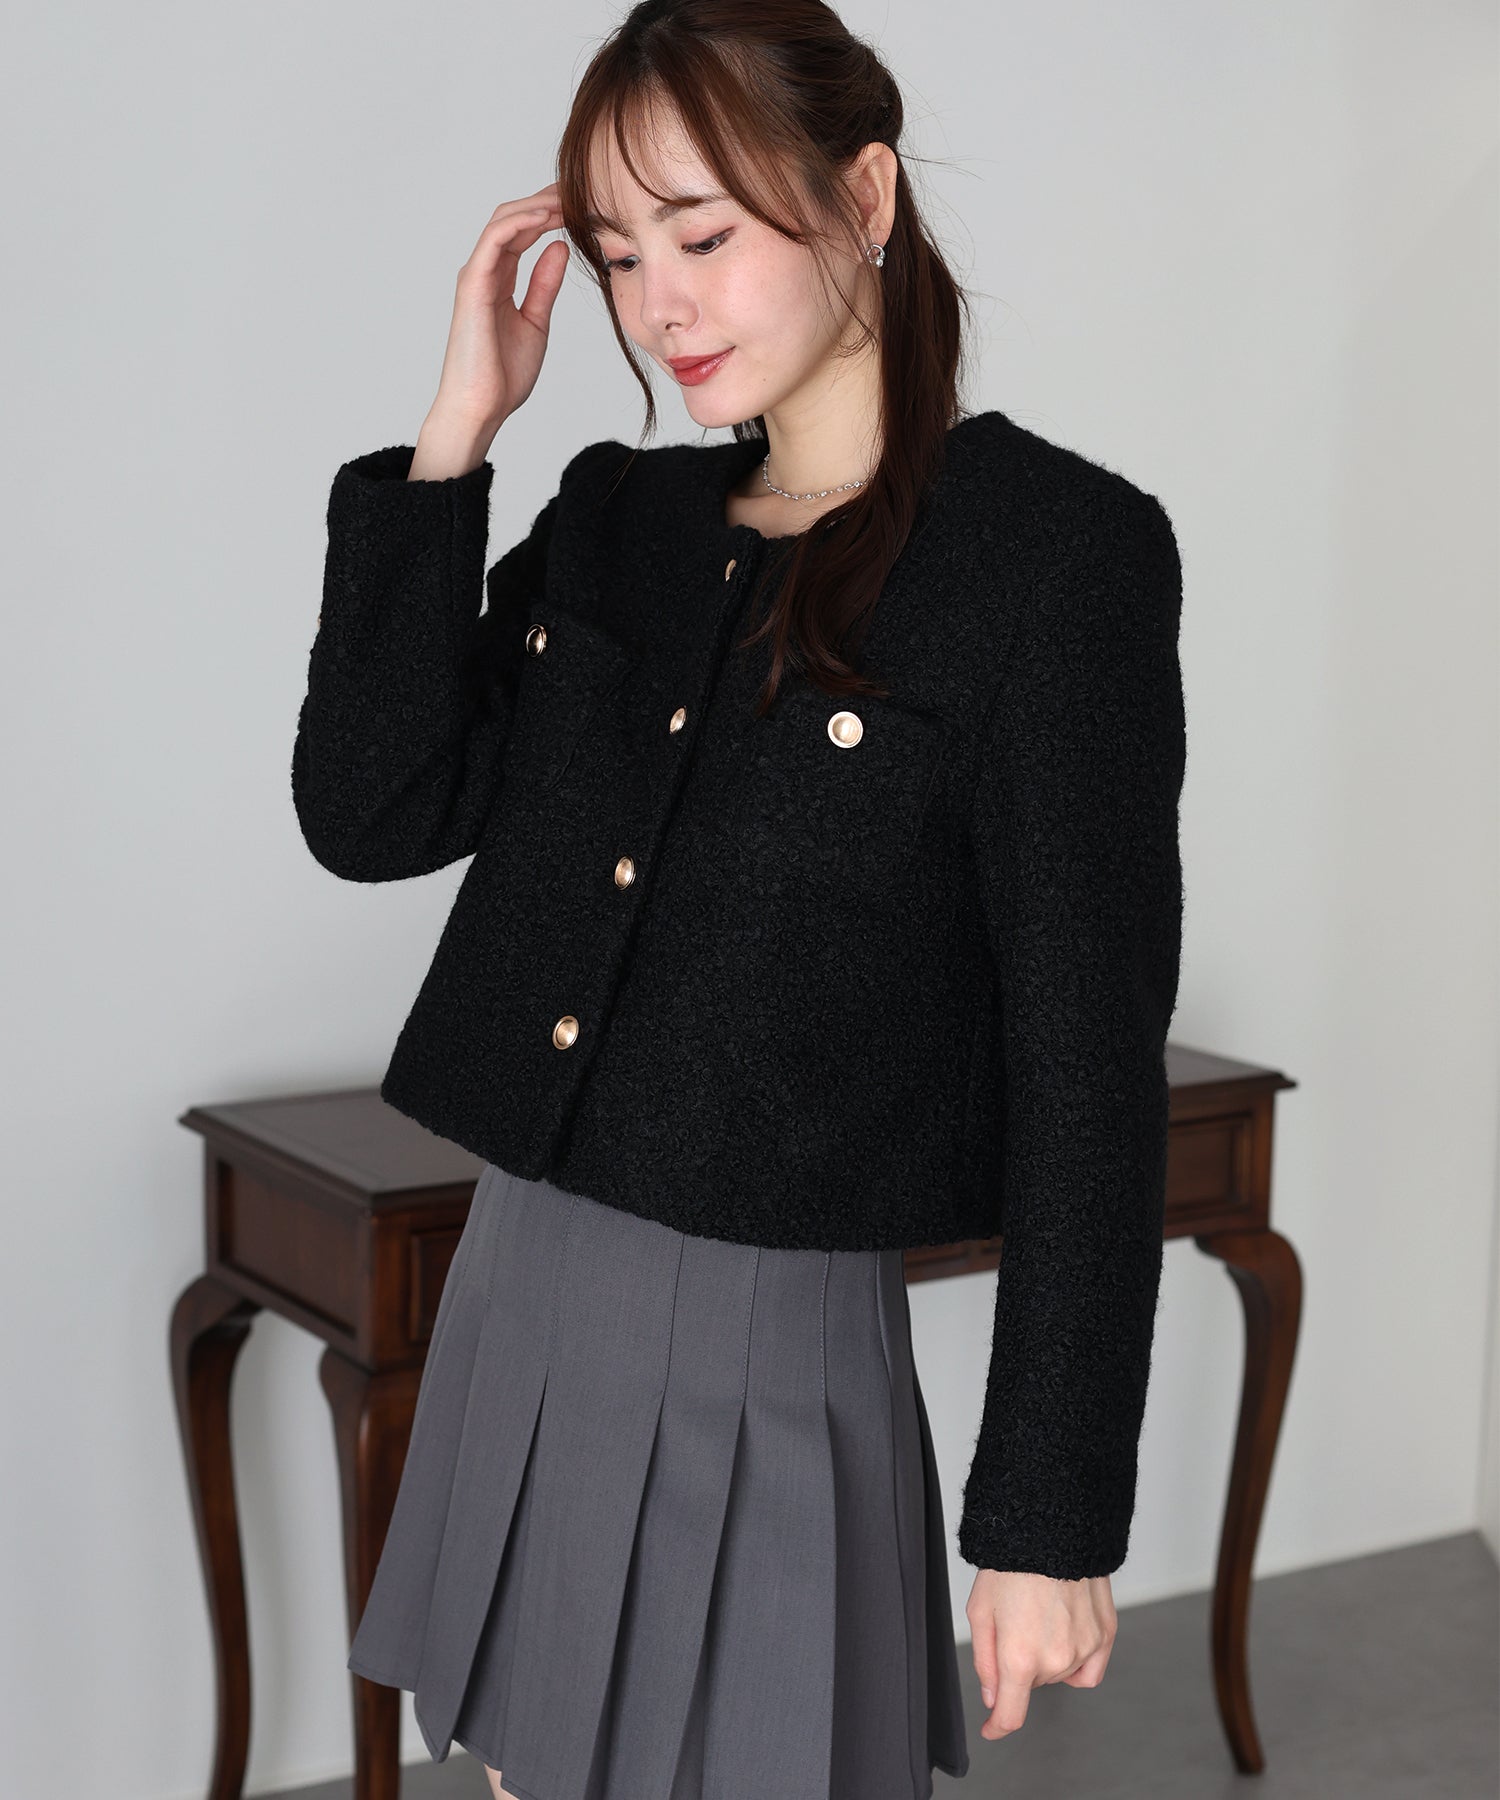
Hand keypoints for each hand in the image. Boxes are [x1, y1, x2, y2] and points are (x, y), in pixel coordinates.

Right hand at [426, 184, 569, 443]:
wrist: (481, 406)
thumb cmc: (503, 375)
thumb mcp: (536, 322)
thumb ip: (544, 284)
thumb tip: (560, 248)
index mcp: (498, 280)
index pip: (522, 232)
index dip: (549, 213)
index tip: (581, 204)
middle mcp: (484, 271)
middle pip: (513, 218)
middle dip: (545, 200)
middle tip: (579, 189)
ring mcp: (476, 275)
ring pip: (503, 221)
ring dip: (535, 205)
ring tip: (567, 197)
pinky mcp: (473, 285)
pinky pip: (495, 240)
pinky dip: (520, 223)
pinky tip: (546, 217)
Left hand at [965, 1566, 1117, 1738]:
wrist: (1051, 1527)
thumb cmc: (1010, 1563)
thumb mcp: (980, 1611)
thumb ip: (985, 1661)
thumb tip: (994, 1698)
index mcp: (1019, 1657)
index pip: (1011, 1715)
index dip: (997, 1726)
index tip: (991, 1727)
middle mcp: (1056, 1660)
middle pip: (1032, 1685)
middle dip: (1019, 1664)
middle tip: (1014, 1622)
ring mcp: (1084, 1648)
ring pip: (1059, 1674)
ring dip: (1047, 1658)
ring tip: (1039, 1616)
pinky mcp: (1105, 1634)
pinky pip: (1090, 1669)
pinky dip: (1076, 1662)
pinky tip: (1065, 1636)